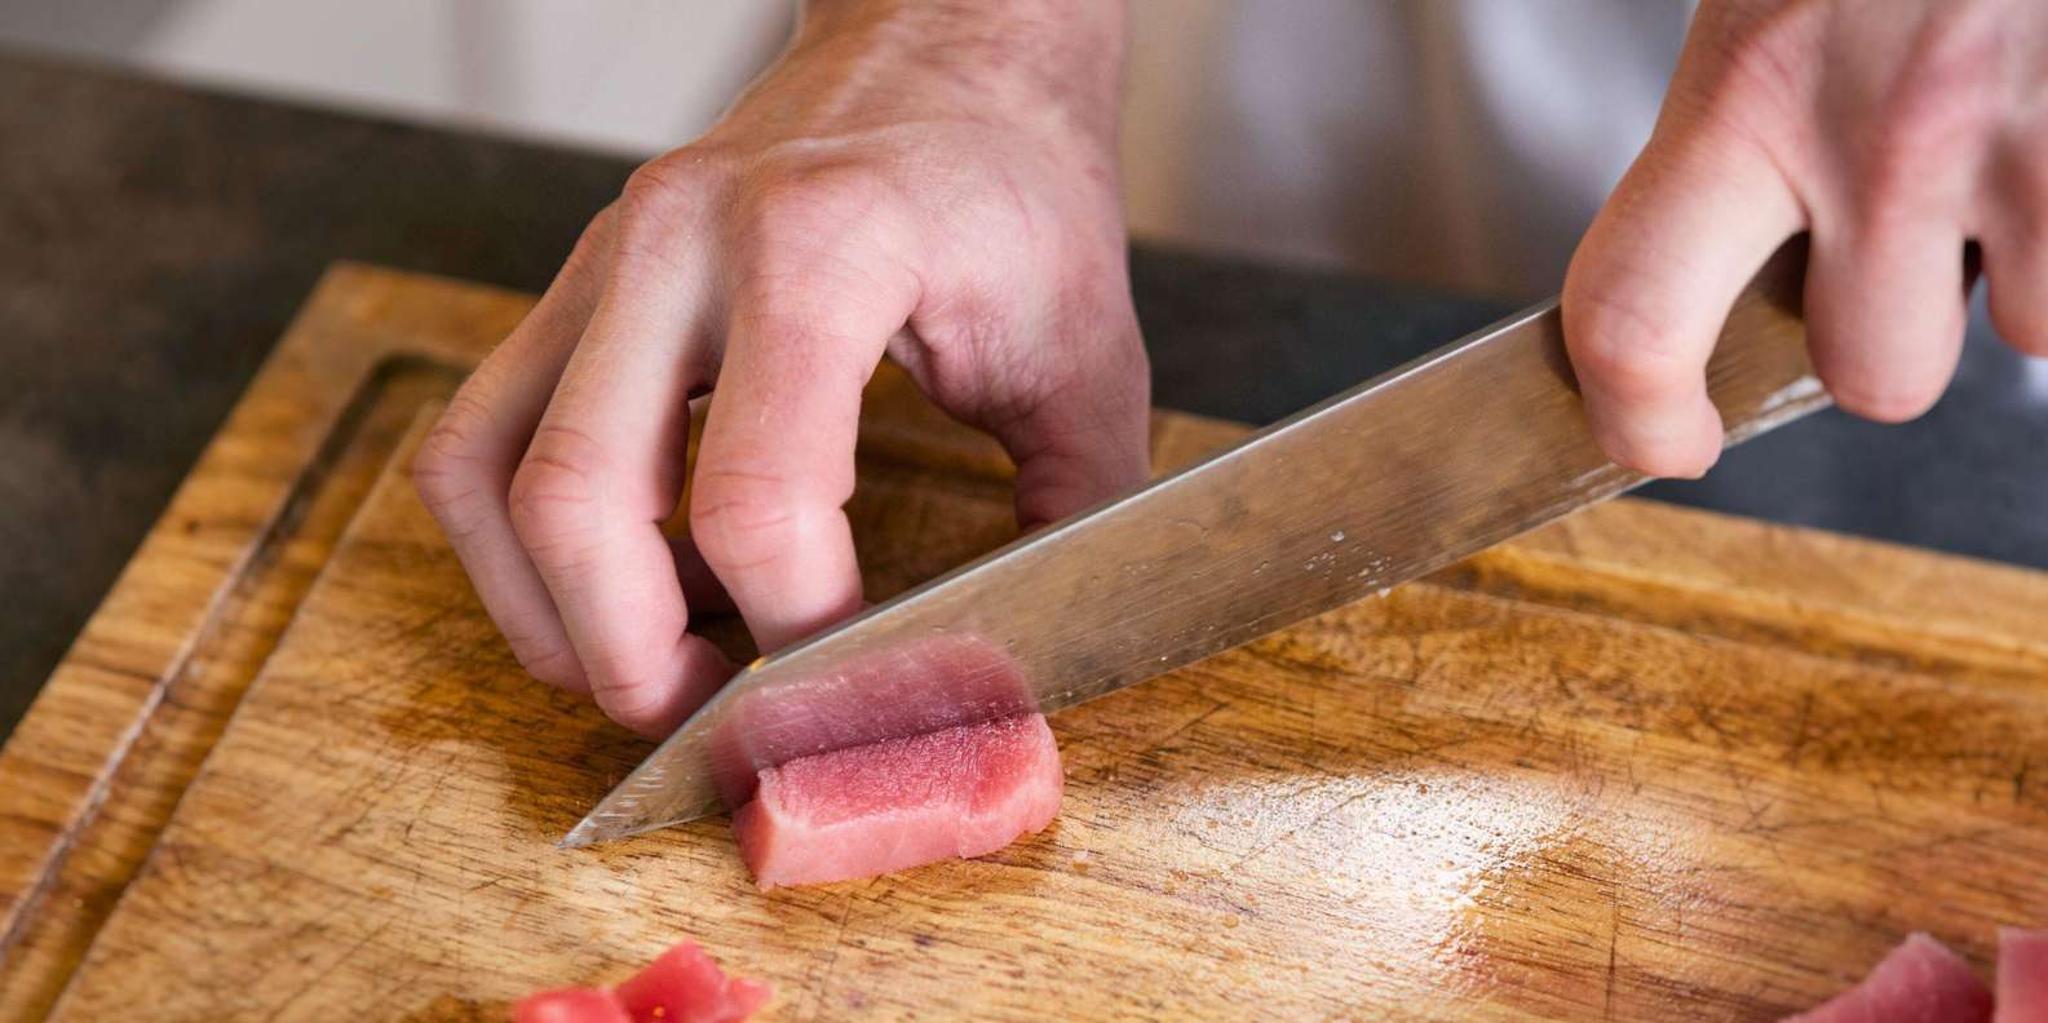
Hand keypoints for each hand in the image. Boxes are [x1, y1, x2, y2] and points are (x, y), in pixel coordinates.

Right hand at [412, 0, 1147, 736]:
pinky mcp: (579, 285)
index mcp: (824, 247)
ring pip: (488, 473)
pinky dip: (518, 543)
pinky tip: (618, 580)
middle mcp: (685, 242)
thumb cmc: (1011, 190)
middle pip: (577, 498)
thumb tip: (1024, 668)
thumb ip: (1074, 515)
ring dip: (550, 613)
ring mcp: (611, 256)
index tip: (852, 691)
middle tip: (714, 722)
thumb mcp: (1086, 351)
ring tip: (652, 668)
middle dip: (634, 659)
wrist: (941, 48)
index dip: (801, 641)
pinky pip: (479, 436)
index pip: (759, 503)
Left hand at [1563, 0, 2044, 476]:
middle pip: (1878, 377)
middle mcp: (1891, 132)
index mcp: (1748, 85)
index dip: (1637, 415)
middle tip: (1897, 236)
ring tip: (2005, 135)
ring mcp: (2038, 136)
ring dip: (2021, 264)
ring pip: (2034, 329)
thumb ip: (1739, 125)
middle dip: (1886, 333)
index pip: (1632, 315)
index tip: (1663, 438)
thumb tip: (1714, 261)